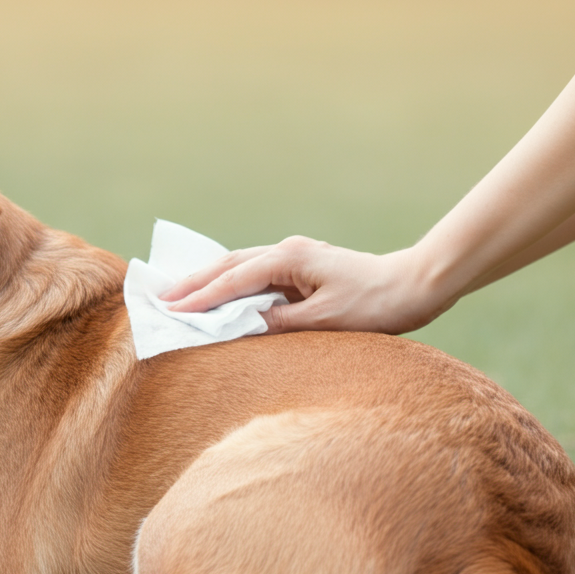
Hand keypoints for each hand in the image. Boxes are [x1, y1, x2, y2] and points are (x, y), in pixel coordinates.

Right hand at [159, 236, 452, 334]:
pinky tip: (222, 294)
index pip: (233, 280)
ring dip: (211, 280)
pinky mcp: (304, 267)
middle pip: (229, 265)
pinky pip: (258, 275)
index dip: (200, 296)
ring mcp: (296, 256)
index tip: (170, 308)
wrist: (413, 286)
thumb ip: (279, 322)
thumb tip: (243, 322)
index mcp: (289, 258)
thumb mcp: (324, 321)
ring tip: (180, 294)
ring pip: (242, 267)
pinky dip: (234, 284)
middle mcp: (288, 251)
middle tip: (160, 297)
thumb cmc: (374, 305)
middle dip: (195, 282)